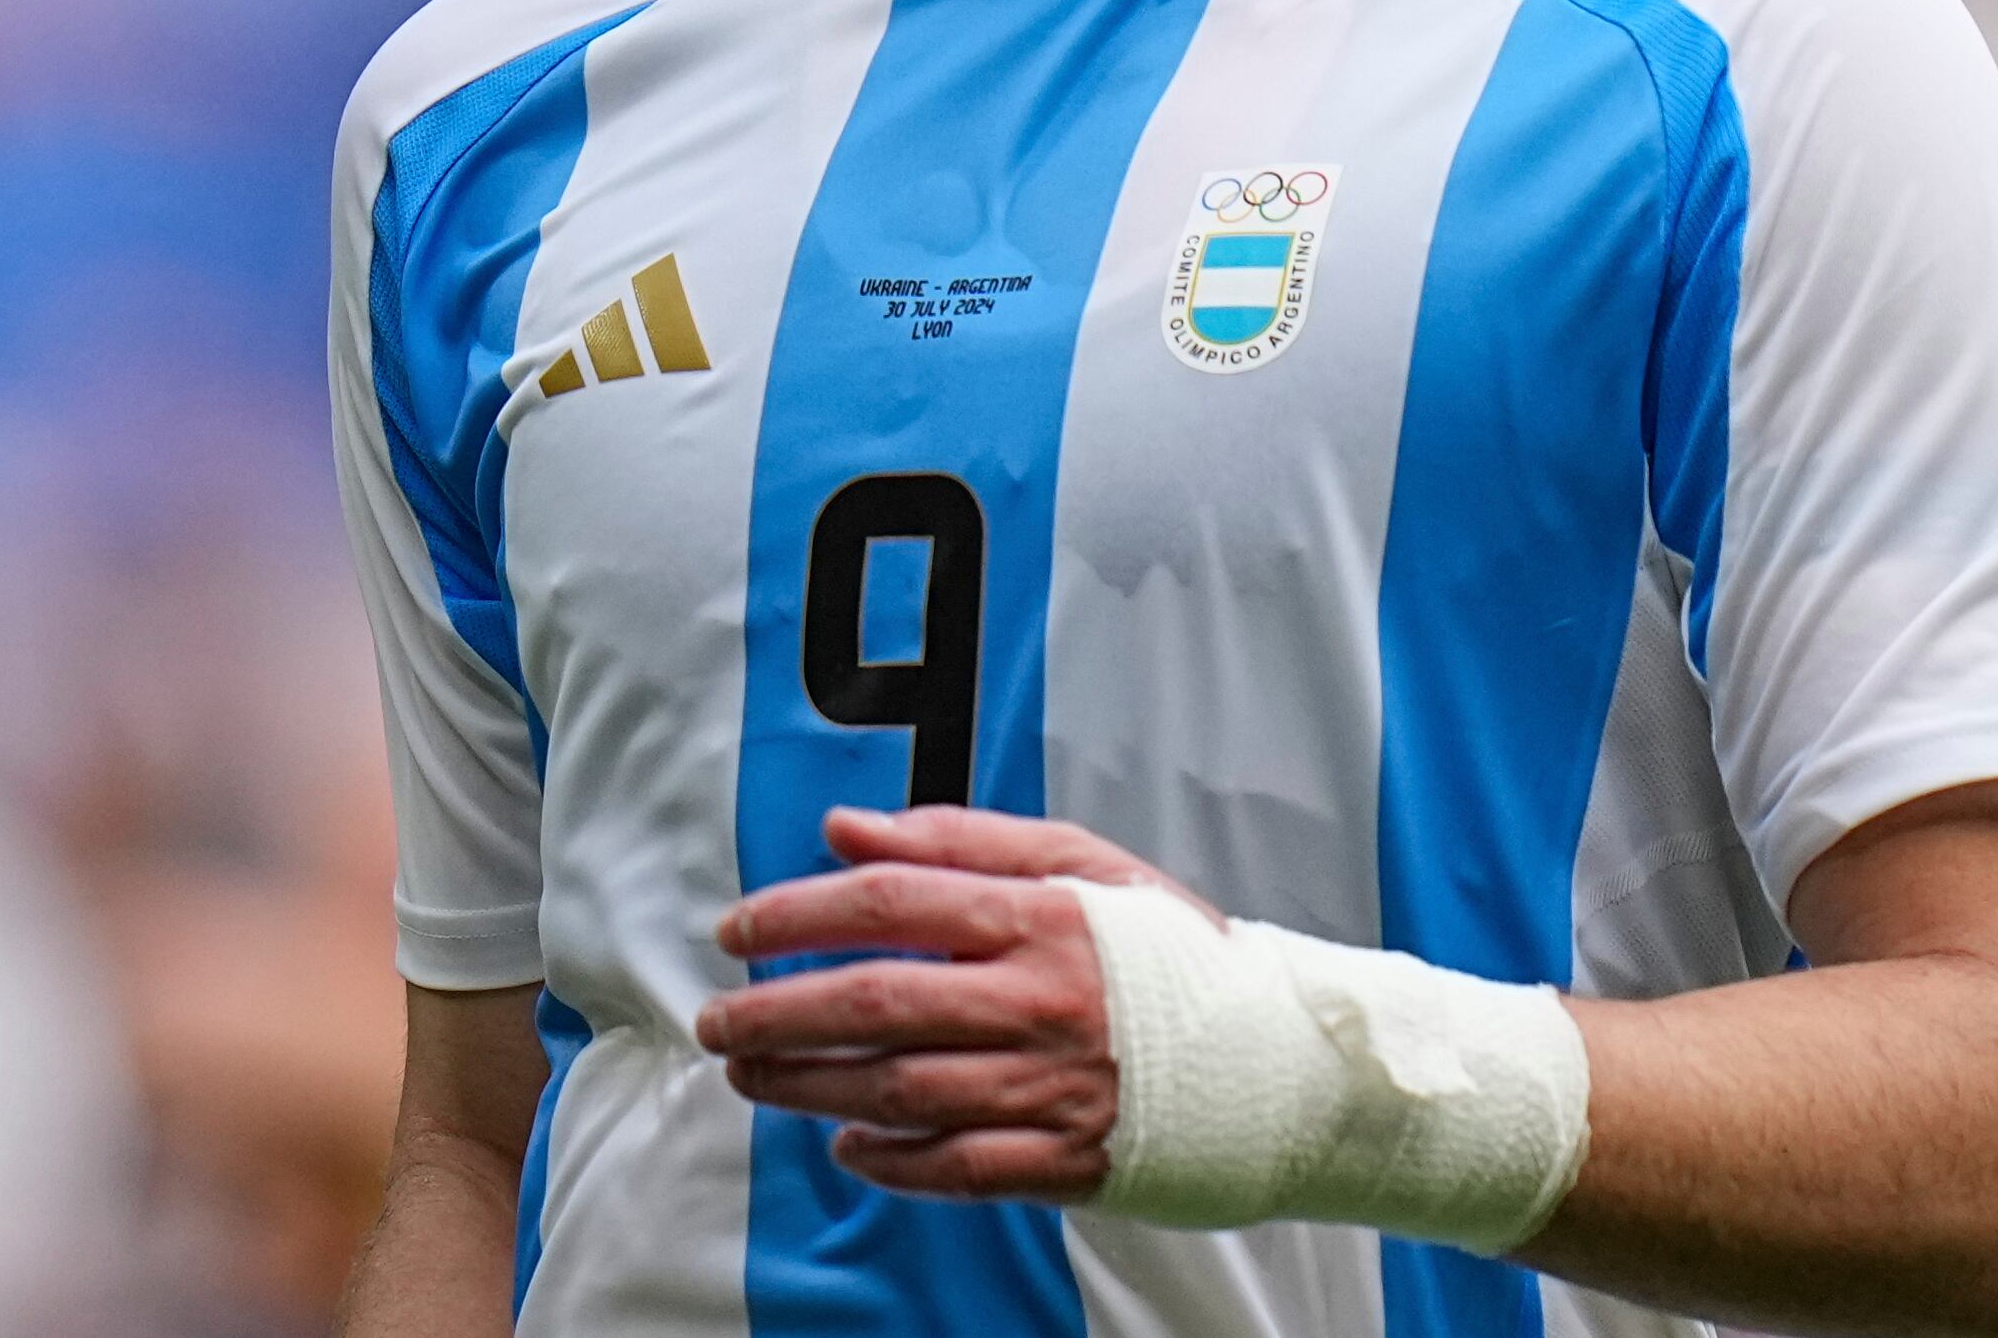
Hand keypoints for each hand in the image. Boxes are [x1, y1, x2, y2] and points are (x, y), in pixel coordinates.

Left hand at [696, 805, 1217, 1202]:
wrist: (1281, 1056)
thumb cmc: (1171, 953)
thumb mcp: (1084, 864)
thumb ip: (960, 841)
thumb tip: (844, 830)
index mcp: (1042, 914)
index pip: (893, 903)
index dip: (799, 914)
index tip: (736, 929)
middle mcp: (1041, 998)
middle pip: (878, 1002)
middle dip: (777, 1011)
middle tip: (716, 1017)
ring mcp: (1053, 1084)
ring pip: (902, 1090)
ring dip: (809, 1086)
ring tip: (750, 1074)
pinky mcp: (1068, 1158)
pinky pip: (960, 1167)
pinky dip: (894, 1162)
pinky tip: (847, 1146)